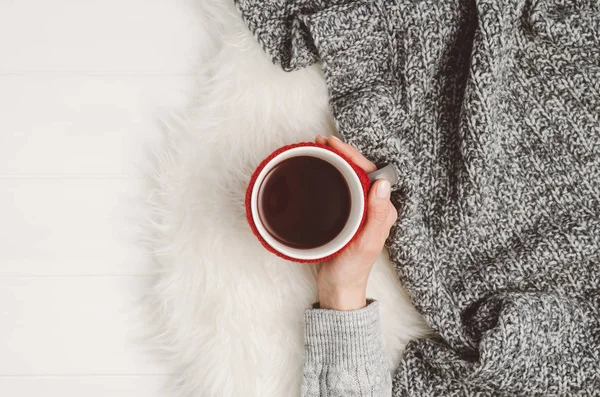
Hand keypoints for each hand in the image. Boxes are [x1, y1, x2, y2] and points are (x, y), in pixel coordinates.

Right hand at [314, 135, 397, 310]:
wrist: (338, 288)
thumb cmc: (352, 270)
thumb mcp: (366, 243)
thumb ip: (377, 215)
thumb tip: (383, 182)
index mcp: (383, 210)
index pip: (371, 172)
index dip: (353, 155)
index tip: (334, 145)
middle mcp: (373, 207)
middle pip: (360, 171)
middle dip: (343, 153)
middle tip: (322, 141)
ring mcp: (360, 210)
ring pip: (350, 177)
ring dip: (336, 161)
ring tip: (319, 148)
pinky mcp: (347, 215)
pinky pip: (341, 188)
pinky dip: (331, 174)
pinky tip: (320, 169)